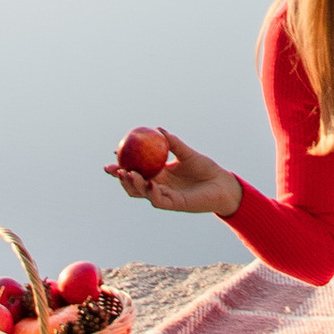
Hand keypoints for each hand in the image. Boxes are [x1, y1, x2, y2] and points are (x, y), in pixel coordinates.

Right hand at [106, 126, 241, 217]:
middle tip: (112, 168)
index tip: (114, 153)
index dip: (123, 163)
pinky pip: (158, 200)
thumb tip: (158, 129)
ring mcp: (165, 196)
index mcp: (159, 174)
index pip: (136, 170)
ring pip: (142, 193)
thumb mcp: (187, 153)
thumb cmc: (206, 168)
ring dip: (132, 185)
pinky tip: (149, 183)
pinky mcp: (174, 204)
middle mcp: (159, 186)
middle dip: (120, 177)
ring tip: (127, 173)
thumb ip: (173, 143)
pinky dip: (151, 192)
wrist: (222, 183)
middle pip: (133, 184)